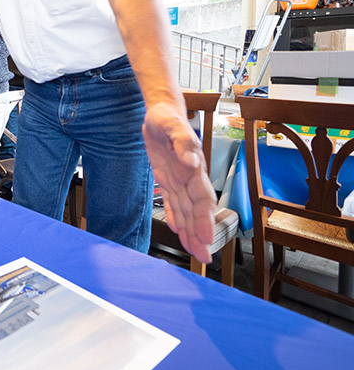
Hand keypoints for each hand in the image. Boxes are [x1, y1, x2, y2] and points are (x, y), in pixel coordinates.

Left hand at [142, 102, 216, 263]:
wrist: (161, 112)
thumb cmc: (168, 118)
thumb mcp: (172, 125)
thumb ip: (183, 142)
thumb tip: (192, 161)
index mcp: (193, 169)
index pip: (202, 199)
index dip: (205, 219)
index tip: (207, 237)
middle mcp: (189, 178)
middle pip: (196, 211)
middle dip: (201, 234)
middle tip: (205, 256)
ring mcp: (179, 180)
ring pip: (186, 211)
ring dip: (191, 232)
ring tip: (196, 252)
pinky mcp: (167, 179)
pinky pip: (172, 202)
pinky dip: (175, 217)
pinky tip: (179, 231)